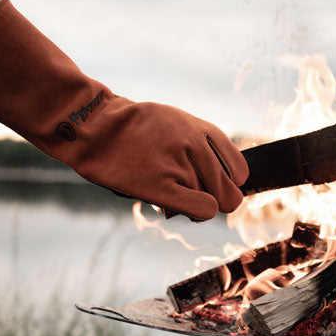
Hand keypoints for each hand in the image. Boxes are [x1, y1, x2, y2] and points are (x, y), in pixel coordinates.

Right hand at [0, 0, 246, 219]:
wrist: (94, 128)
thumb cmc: (132, 130)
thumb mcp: (175, 123)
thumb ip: (202, 146)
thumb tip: (227, 180)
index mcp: (204, 131)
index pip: (241, 172)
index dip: (227, 184)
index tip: (209, 186)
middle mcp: (199, 147)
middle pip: (229, 194)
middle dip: (213, 200)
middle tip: (186, 195)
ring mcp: (182, 166)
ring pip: (214, 204)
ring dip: (193, 205)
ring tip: (164, 190)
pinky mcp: (163, 186)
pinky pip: (202, 210)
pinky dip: (196, 213)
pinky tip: (173, 205)